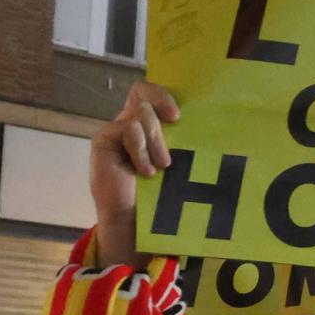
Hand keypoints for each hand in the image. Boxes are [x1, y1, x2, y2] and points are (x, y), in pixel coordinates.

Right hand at [89, 81, 180, 267]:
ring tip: (162, 166)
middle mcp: (131, 123)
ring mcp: (116, 131)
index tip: (179, 114)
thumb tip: (211, 124)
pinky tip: (146, 172)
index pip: (151, 92)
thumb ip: (182, 142)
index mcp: (150, 125)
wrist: (135, 222)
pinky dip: (140, 149)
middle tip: (176, 121)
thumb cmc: (160, 196)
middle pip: (142, 92)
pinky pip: (126, 129)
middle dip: (162, 103)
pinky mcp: (103, 141)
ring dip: (155, 139)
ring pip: (139, 112)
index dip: (163, 93)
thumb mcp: (178, 164)